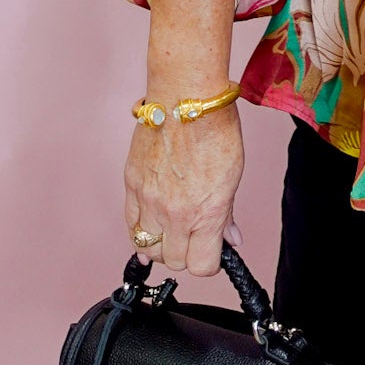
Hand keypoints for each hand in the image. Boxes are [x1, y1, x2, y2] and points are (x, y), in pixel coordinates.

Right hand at [123, 103, 245, 275]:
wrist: (185, 97)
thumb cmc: (215, 127)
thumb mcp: (234, 173)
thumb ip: (227, 212)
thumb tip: (229, 238)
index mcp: (206, 213)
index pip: (203, 266)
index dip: (211, 262)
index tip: (213, 251)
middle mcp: (175, 213)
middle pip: (173, 261)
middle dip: (186, 253)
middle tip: (194, 235)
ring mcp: (149, 201)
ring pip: (147, 248)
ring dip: (160, 244)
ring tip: (172, 227)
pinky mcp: (131, 185)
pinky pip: (131, 223)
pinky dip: (140, 228)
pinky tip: (152, 219)